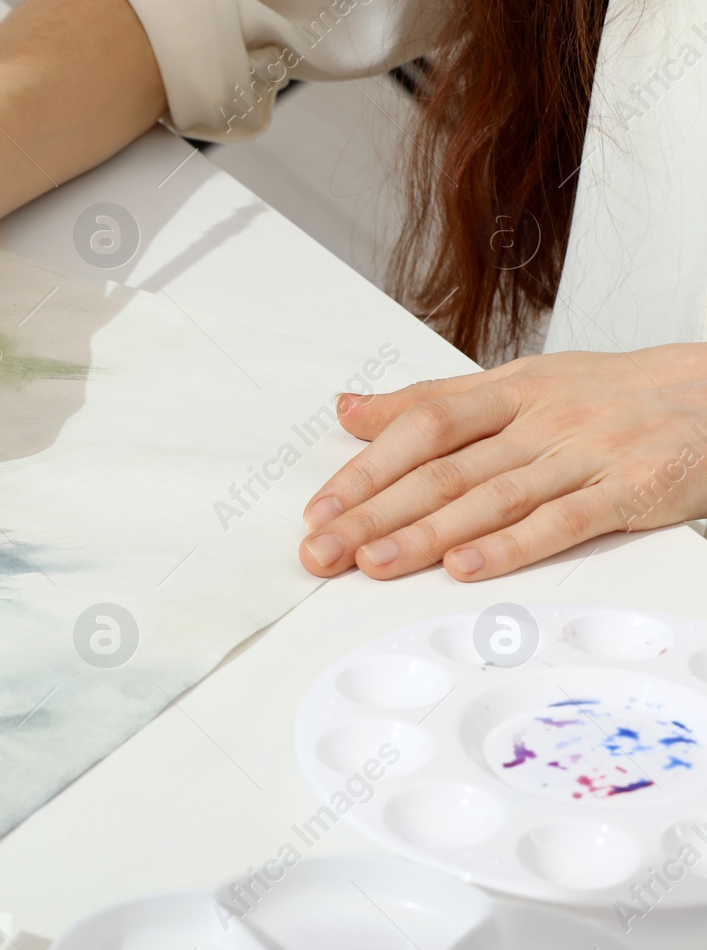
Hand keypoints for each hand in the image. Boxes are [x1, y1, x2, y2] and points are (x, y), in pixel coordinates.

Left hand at [298, 346, 706, 580]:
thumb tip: (351, 410)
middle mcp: (540, 420)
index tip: (320, 508)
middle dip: (374, 514)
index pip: (420, 427)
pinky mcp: (629, 489)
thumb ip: (433, 402)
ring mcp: (584, 453)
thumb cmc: (610, 394)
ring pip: (491, 497)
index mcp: (508, 390)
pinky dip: (511, 545)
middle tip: (323, 550)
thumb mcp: (520, 382)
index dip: (365, 469)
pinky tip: (466, 567)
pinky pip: (562, 520)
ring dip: (425, 535)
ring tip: (374, 563)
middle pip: (443, 470)